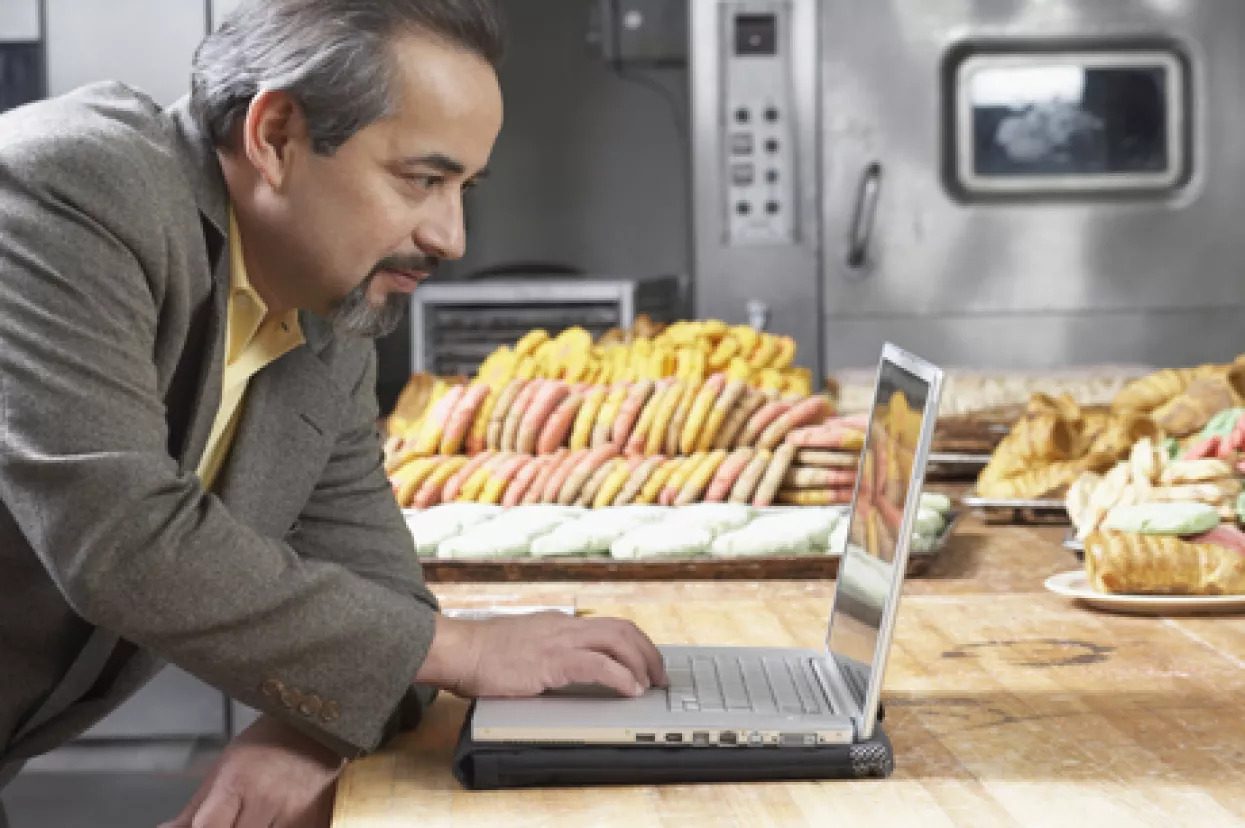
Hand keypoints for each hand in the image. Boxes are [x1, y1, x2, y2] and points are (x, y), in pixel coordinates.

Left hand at [159, 714, 341, 827]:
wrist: (317, 730)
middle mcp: (266, 802)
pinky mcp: (314, 824)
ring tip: (248, 816)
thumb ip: (193, 812)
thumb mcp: (223, 770)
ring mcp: (294, 816)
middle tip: (230, 818)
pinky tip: (269, 819)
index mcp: (236, 785)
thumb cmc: (266, 745)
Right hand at [416, 612, 666, 697]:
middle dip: (648, 651)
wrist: (458, 651)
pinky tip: (630, 689)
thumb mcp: (523, 647)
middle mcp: (564, 626)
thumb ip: (547, 653)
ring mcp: (559, 641)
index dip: (635, 643)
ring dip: (641, 663)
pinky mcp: (551, 661)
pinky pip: (598, 665)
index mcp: (559, 623)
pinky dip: (620, 676)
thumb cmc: (482, 654)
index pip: (609, 625)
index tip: (646, 662)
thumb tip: (565, 669)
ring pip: (617, 641)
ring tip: (650, 684)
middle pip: (622, 628)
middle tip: (660, 675)